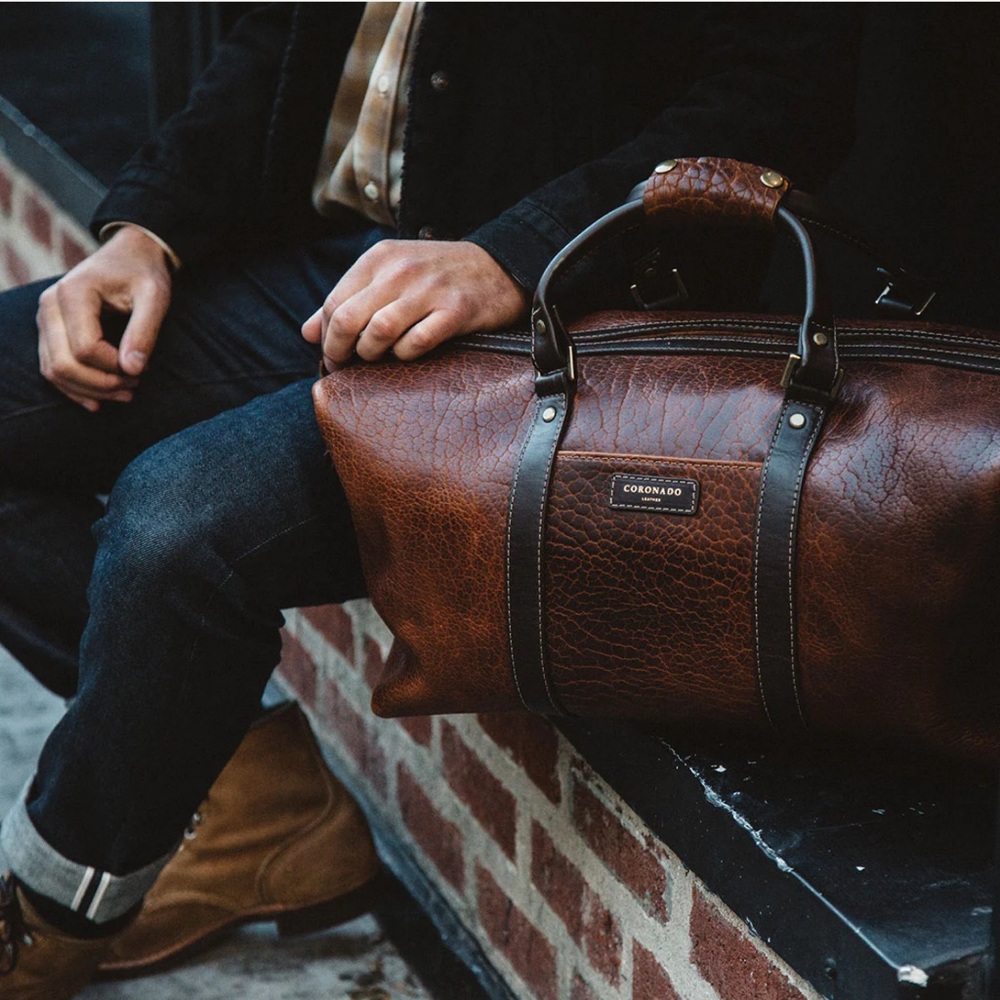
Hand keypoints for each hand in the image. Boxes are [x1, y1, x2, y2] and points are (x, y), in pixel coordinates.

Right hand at [36, 225, 172, 410]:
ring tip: (126, 394)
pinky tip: (100, 400)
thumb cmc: (144, 273)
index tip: (143, 368)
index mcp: (73, 293)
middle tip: (135, 387)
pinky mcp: (49, 331)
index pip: (85, 348)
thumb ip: (145, 331)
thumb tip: (133, 370)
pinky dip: (74, 388)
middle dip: (102, 384)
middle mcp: (50, 305)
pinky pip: (52, 368)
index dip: (114, 367)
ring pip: (54, 371)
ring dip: (89, 390)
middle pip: (64, 364)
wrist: (130, 254)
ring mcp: (45, 319)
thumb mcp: (155, 296)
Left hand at [301, 240, 528, 365]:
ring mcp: (429, 291)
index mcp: (380, 258)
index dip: (325, 337)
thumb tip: (307, 333)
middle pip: (347, 319)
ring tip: (378, 358)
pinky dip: (406, 356)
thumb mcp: (392, 274)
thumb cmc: (440, 276)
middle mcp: (401, 270)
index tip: (332, 356)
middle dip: (339, 351)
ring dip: (372, 354)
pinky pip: (415, 343)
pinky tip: (409, 354)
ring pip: (377, 332)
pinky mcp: (455, 312)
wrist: (501, 267)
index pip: (333, 302)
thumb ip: (349, 299)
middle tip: (346, 366)